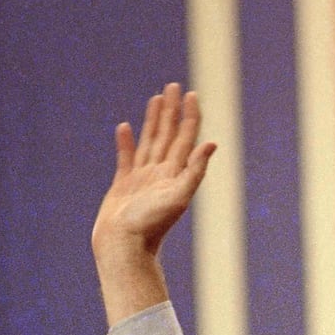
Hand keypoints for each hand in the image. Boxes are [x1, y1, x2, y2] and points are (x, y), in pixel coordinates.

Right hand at [89, 83, 215, 324]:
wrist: (123, 247)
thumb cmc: (150, 225)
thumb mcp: (178, 197)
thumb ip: (194, 171)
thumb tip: (211, 145)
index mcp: (175, 174)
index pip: (185, 138)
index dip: (189, 116)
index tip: (191, 94)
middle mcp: (161, 174)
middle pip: (168, 135)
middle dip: (172, 111)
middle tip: (174, 87)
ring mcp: (142, 179)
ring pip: (149, 142)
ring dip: (153, 121)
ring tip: (155, 100)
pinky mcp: (123, 185)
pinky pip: (126, 158)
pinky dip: (126, 142)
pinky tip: (124, 128)